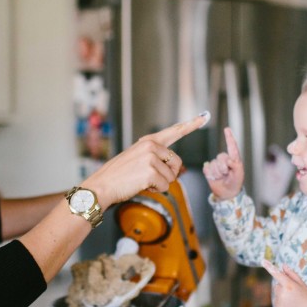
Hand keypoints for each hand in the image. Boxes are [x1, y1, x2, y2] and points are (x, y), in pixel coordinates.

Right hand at [84, 112, 209, 205]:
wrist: (102, 186)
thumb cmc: (119, 176)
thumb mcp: (137, 159)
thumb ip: (156, 158)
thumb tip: (177, 169)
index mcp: (149, 141)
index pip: (174, 131)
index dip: (191, 125)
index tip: (204, 117)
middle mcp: (151, 146)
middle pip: (177, 163)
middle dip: (168, 175)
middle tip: (149, 178)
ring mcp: (151, 157)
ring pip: (171, 177)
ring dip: (160, 184)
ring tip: (141, 181)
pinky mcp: (150, 171)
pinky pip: (165, 186)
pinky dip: (156, 190)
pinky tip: (141, 186)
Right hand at [202, 127, 243, 199]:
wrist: (226, 193)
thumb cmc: (235, 183)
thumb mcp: (239, 175)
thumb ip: (236, 166)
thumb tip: (229, 160)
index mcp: (234, 158)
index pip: (231, 146)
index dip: (229, 137)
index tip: (227, 129)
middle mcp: (224, 159)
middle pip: (220, 157)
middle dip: (223, 168)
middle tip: (227, 174)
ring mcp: (216, 164)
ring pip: (213, 164)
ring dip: (217, 173)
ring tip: (222, 177)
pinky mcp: (208, 169)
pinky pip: (207, 168)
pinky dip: (210, 174)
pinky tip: (214, 178)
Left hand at [261, 259, 306, 306]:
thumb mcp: (302, 284)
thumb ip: (291, 274)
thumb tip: (283, 265)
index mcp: (289, 285)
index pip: (277, 274)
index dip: (269, 267)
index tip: (263, 261)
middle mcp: (282, 294)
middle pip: (277, 287)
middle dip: (283, 289)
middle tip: (294, 295)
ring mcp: (279, 303)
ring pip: (276, 297)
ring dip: (282, 298)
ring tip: (293, 303)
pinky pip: (276, 306)